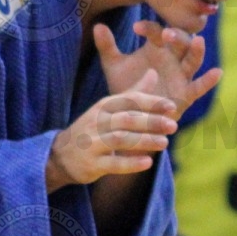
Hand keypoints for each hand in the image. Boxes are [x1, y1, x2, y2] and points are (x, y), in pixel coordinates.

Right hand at [46, 69, 178, 188]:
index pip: (130, 100)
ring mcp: (92, 143)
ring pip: (120, 140)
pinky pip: (113, 163)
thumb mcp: (111, 108)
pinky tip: (148, 162)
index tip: (172, 106)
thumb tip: (154, 71)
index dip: (151, 102)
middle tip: (174, 125)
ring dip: (144, 141)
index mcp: (104, 106)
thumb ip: (134, 92)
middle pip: (127, 119)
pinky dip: (131, 163)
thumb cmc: (95, 128)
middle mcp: (97, 122)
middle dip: (151, 121)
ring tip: (165, 143)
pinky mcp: (92, 164)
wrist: (62, 155)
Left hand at [92, 19, 219, 115]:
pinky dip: (209, 80)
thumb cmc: (125, 86)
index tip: (135, 27)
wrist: (129, 115)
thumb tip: (97, 25)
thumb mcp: (114, 66)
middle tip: (167, 33)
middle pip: (181, 41)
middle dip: (177, 36)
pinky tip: (217, 72)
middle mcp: (172, 59)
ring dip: (196, 50)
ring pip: (193, 60)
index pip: (157, 32)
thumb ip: (107, 46)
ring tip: (199, 41)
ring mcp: (181, 76)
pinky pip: (199, 86)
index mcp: (156, 47)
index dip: (150, 28)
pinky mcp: (186, 94)